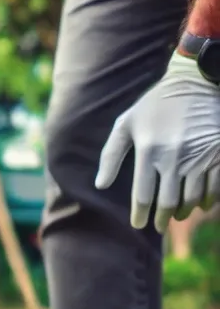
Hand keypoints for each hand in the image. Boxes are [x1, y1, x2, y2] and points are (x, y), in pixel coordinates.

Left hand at [96, 52, 219, 231]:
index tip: (138, 224)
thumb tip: (100, 185)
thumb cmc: (155, 105)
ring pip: (192, 198)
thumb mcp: (126, 124)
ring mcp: (200, 156)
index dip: (140, 215)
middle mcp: (174, 156)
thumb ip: (111, 155)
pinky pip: (215, 187)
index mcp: (149, 151)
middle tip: (158, 226)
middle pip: (168, 202)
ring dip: (183, 212)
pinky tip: (200, 205)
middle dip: (161, 220)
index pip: (143, 196)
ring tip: (176, 216)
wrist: (195, 82)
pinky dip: (207, 201)